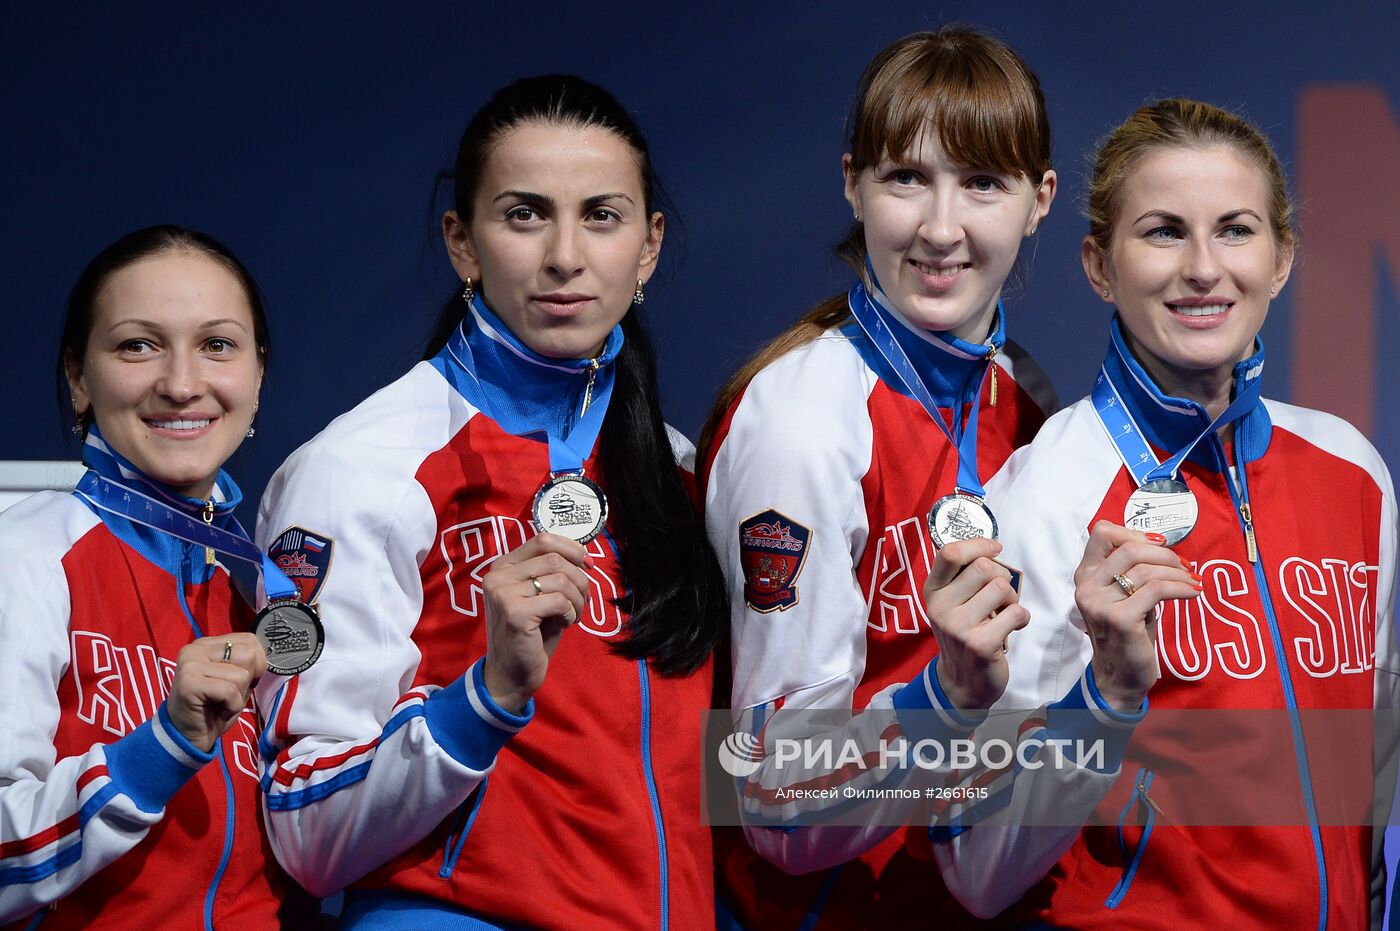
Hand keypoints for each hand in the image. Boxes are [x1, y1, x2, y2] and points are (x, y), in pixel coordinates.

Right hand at [167, 633, 267, 752]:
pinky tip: (218, 712)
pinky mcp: (188, 683)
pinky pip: (229, 691)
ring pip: (241, 675)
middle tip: (227, 696)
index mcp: (207, 644)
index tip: (238, 683)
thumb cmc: (214, 708)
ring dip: (237, 697)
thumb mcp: (236, 681)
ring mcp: (190, 664)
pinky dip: (232, 707)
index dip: (256, 664)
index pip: (249, 640)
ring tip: (220, 704)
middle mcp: (195, 649)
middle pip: (248, 655)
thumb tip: (266, 657)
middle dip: (247, 681)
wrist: (188, 737)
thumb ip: (248, 664)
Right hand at [481, 533, 590, 713]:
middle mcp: (498, 575)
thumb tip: (584, 555)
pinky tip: (565, 624)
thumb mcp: (541, 595)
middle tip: (582, 601)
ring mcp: (503, 593)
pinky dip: (570, 612)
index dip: (572, 549)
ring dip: (577, 599)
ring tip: (573, 615)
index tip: (588, 565)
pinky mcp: (515, 612)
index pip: (543, 539)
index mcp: (503, 565)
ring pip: (561, 578)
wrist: (512, 673)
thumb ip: (553, 572)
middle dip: (579, 579)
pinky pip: (559, 600)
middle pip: (555, 558)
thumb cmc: (532, 633)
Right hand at [922, 538, 1028, 710]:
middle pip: (983, 567)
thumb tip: (990, 547)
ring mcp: (957, 627)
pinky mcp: (979, 644)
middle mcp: (940, 607)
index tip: (995, 549)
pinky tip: (1012, 628)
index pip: (949, 553)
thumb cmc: (965, 632)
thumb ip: (963, 575)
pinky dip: (1022, 618)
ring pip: (1001, 587)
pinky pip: (1015, 612)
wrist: (964, 682)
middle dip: (1002, 577)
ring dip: (1012, 599)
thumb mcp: (953, 602)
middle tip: (999, 596)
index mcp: (932, 591)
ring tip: (1003, 613)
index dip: (978, 544)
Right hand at [1074, 521, 1201, 711]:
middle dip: (1165, 554)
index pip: (1102, 532)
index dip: (1134, 532)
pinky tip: (1192, 594)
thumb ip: (1129, 569)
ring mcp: (1100, 603)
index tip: (1159, 545)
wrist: (1120, 675)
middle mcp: (1087, 586)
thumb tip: (1162, 543)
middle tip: (1184, 567)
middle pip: (1130, 548)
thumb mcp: (1122, 595)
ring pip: (1146, 570)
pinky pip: (1157, 590)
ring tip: (1192, 582)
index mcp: (1085, 575)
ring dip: (1177, 573)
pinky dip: (1180, 588)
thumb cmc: (1127, 631)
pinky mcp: (1120, 619)